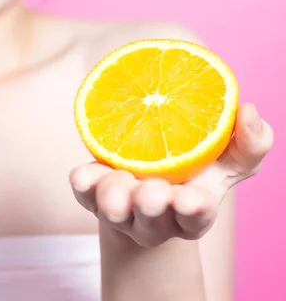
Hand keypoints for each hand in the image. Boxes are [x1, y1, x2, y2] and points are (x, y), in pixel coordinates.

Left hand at [69, 103, 273, 246]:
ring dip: (115, 194)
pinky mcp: (91, 195)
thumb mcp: (228, 158)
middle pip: (150, 222)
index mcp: (190, 213)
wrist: (148, 175)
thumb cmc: (195, 168)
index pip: (194, 219)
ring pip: (113, 209)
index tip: (191, 198)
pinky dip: (84, 184)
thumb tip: (249, 112)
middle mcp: (152, 218)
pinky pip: (83, 193)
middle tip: (153, 191)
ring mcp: (120, 209)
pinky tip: (83, 176)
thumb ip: (249, 143)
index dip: (192, 211)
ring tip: (119, 176)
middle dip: (151, 207)